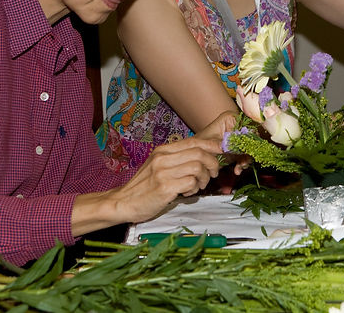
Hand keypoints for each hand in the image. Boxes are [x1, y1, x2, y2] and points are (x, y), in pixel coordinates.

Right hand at [104, 136, 222, 223]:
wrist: (123, 202)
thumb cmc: (143, 186)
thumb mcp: (157, 166)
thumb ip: (176, 159)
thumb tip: (203, 154)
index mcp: (163, 150)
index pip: (194, 141)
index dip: (212, 145)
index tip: (220, 152)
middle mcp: (163, 158)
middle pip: (199, 152)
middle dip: (212, 163)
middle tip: (212, 174)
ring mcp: (163, 172)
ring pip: (198, 167)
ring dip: (204, 178)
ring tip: (197, 186)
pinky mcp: (165, 187)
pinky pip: (191, 183)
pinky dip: (194, 188)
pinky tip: (187, 193)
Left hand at [198, 111, 251, 174]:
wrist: (194, 156)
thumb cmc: (199, 146)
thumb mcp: (211, 144)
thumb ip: (225, 143)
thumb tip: (237, 145)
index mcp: (231, 118)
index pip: (248, 125)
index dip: (251, 137)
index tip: (248, 149)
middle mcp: (237, 126)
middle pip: (251, 137)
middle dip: (248, 151)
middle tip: (245, 161)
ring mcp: (238, 138)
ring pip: (250, 148)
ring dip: (246, 159)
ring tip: (240, 167)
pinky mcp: (238, 149)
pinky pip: (246, 155)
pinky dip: (242, 163)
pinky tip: (237, 170)